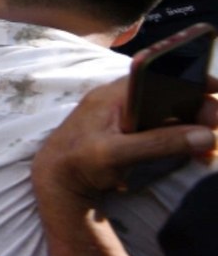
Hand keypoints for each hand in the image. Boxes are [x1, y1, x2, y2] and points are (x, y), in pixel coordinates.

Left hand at [32, 78, 217, 201]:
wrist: (54, 182)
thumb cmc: (77, 163)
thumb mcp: (115, 154)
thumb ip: (158, 144)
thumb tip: (204, 136)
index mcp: (113, 95)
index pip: (155, 74)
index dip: (186, 76)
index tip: (214, 86)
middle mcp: (120, 101)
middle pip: (167, 95)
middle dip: (196, 107)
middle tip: (216, 123)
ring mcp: (125, 118)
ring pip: (167, 114)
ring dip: (191, 125)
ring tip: (210, 141)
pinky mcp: (128, 135)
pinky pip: (161, 130)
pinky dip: (181, 138)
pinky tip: (198, 151)